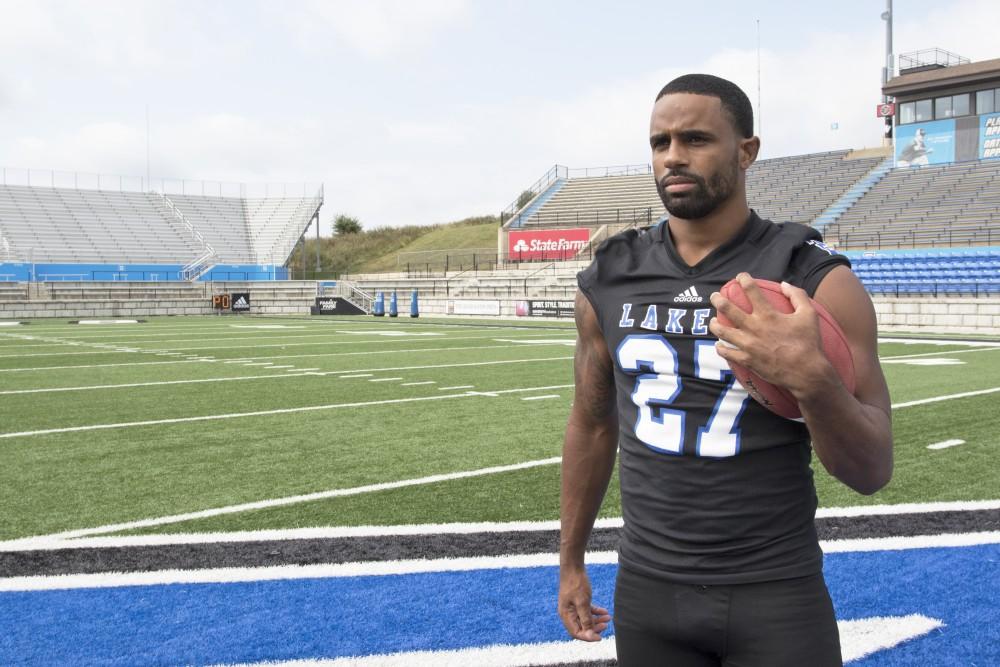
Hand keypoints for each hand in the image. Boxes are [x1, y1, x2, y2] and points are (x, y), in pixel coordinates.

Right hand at [558, 567, 610, 640]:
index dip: (588, 636)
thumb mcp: (583, 602)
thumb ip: (586, 619)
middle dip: (594, 628)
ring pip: (585, 619)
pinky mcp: (577, 601)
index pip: (576, 633)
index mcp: (566, 615)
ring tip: (608, 618)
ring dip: (596, 620)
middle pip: (581, 627)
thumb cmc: (576, 583)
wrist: (573, 566)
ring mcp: (572, 607)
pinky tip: (605, 611)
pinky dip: (595, 612)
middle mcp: (568, 613)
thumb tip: (590, 634)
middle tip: (605, 625)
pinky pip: (586, 611)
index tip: (600, 636)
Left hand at [709, 273, 836, 400]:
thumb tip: (784, 284)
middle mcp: (754, 327)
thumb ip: (797, 295)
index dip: (743, 279)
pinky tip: (719, 345)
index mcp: (768, 314)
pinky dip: (720, 348)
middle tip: (715, 296)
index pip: (751, 290)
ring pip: (722, 331)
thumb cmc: (808, 342)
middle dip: (718, 299)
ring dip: (714, 324)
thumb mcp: (809, 314)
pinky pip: (726, 353)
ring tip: (713, 321)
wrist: (806, 372)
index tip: (740, 277)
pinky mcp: (746, 360)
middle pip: (727, 309)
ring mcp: (748, 345)